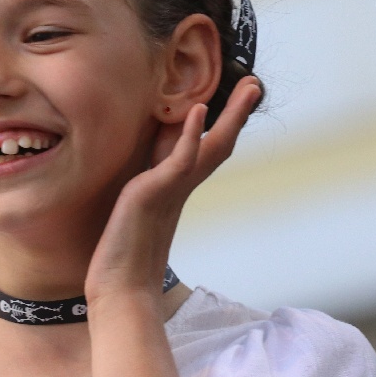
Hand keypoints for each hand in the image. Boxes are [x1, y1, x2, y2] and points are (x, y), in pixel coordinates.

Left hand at [84, 77, 262, 304]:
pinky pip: (178, 159)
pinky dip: (192, 134)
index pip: (205, 151)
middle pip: (219, 144)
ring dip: (231, 115)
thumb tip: (138, 183)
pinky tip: (200, 110)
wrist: (120, 292)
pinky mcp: (154, 194)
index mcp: (175, 191)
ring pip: (211, 147)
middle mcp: (179, 189)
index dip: (221, 124)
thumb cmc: (121, 261)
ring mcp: (170, 190)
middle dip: (237, 113)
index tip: (234, 100)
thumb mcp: (130, 214)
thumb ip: (140, 194)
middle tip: (256, 84)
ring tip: (250, 86)